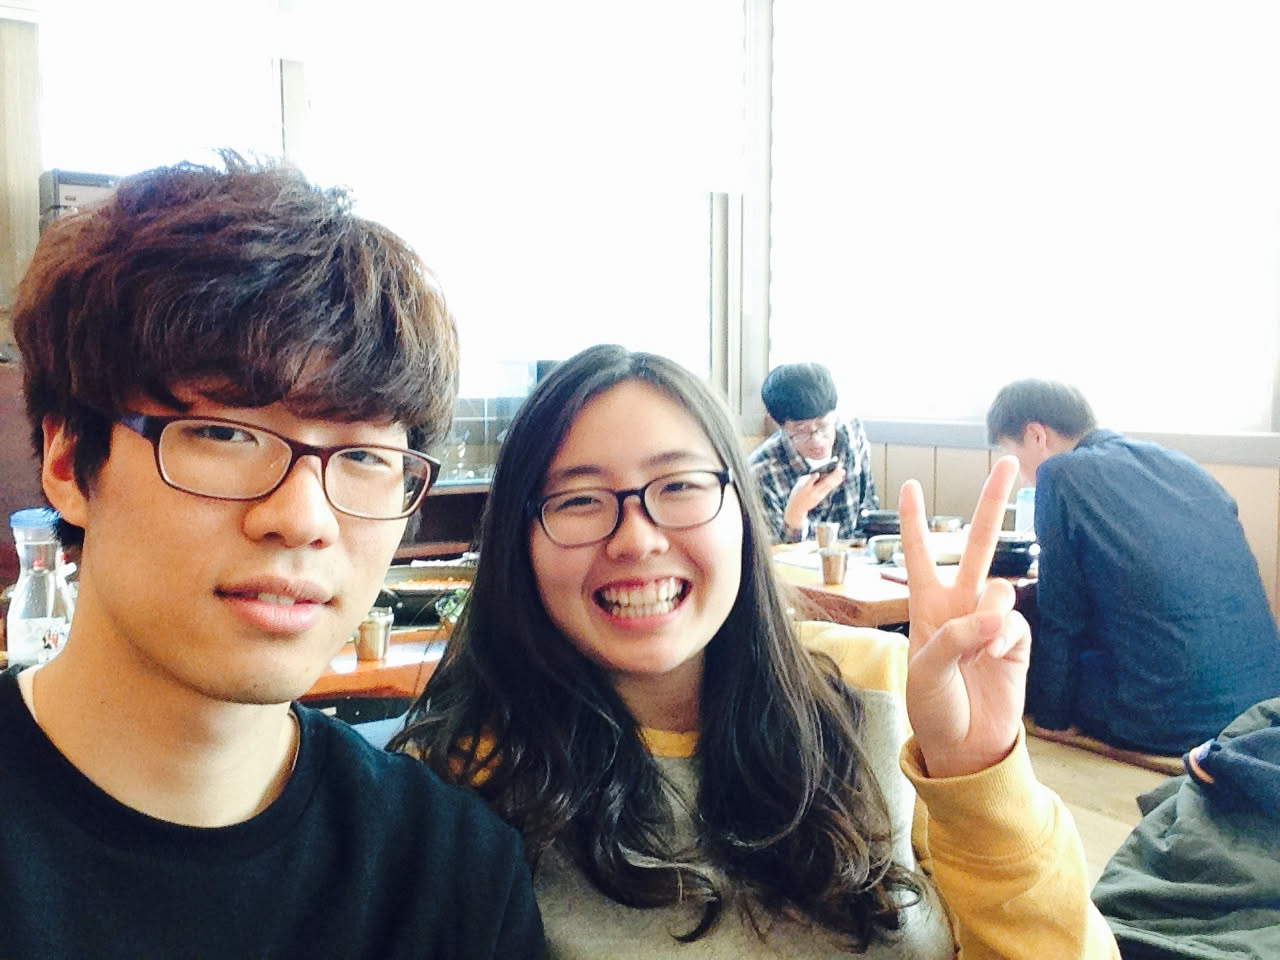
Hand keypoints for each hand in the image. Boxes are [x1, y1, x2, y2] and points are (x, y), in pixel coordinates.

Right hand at [783, 466, 845, 530]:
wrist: (797, 508)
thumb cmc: (798, 492)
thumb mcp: (799, 484)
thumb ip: (808, 478)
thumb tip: (820, 473)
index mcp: (804, 488)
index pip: (808, 483)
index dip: (813, 478)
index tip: (817, 474)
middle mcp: (812, 492)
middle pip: (823, 483)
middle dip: (832, 476)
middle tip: (840, 469)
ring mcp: (818, 496)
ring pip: (828, 486)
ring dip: (836, 479)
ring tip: (843, 472)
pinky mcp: (821, 497)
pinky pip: (829, 489)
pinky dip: (835, 483)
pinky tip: (840, 479)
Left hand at [897, 456, 1030, 778]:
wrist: (965, 746)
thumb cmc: (932, 708)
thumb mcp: (926, 671)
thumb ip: (956, 637)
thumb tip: (996, 616)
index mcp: (927, 607)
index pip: (918, 554)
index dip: (914, 521)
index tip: (909, 485)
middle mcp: (960, 606)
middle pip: (976, 545)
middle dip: (990, 504)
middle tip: (1006, 462)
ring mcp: (991, 622)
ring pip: (1001, 585)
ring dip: (990, 612)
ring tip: (979, 646)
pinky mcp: (1017, 642)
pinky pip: (1016, 621)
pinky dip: (1006, 636)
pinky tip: (996, 657)